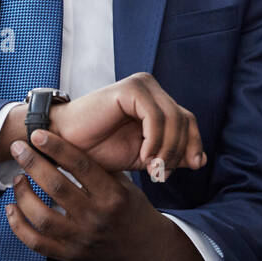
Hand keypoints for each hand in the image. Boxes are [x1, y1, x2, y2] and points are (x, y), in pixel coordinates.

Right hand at [0, 72, 206, 175]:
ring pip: (173, 119)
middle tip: (162, 175)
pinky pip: (156, 116)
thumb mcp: (143, 157)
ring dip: (167, 149)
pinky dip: (155, 140)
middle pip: (184, 120)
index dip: (193, 145)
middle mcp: (152, 89)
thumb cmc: (98, 150)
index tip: (191, 168)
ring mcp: (142, 86)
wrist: (61, 144)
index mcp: (157, 103)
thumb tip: (200, 160)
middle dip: (179, 151)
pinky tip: (144, 157)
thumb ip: (170, 156)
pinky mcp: (131, 89)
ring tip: (153, 170)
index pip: (188, 122)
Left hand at [7, 129, 203, 260]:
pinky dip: (18, 226)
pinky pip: (36, 243)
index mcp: (112, 195)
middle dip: (33, 164)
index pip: (81, 166)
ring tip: (17, 179)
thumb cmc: (133, 208)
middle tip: (18, 148)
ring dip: (23, 195)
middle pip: (57, 187)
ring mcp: (81, 238)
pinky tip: (11, 208)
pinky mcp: (69, 255)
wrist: (146, 247)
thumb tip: (65, 145)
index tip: (38, 134)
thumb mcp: (125, 184)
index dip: (57, 147)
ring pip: (42, 217)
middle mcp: (96, 217)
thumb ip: (98, 168)